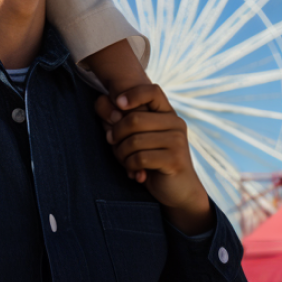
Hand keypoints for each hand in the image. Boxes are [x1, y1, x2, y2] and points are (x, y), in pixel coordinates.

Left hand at [95, 83, 212, 233]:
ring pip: (134, 140)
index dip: (132, 94)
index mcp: (166, 113)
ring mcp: (178, 141)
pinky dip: (131, 166)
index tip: (117, 103)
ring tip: (126, 162)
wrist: (177, 191)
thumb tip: (104, 106)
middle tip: (114, 145)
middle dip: (116, 135)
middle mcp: (175, 123)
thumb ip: (117, 120)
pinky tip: (136, 173)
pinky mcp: (175, 159)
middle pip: (134, 119)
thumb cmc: (150, 160)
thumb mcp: (132, 137)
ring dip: (121, 154)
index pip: (152, 91)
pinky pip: (140, 158)